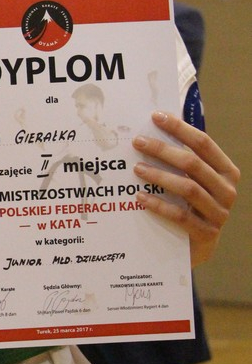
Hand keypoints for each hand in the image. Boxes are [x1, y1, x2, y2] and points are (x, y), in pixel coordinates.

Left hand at [132, 111, 238, 266]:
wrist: (197, 247)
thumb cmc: (191, 205)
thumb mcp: (192, 179)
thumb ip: (182, 157)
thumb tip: (154, 126)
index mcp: (226, 171)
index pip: (204, 143)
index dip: (180, 128)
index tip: (155, 117)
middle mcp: (227, 190)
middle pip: (193, 163)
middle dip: (163, 150)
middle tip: (138, 142)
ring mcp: (219, 213)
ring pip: (188, 188)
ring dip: (160, 176)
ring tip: (137, 168)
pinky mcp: (207, 234)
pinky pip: (181, 217)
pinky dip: (159, 205)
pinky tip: (140, 197)